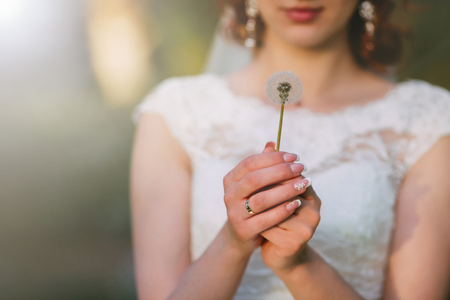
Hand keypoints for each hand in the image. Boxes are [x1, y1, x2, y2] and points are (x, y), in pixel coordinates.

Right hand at [223, 142, 307, 255]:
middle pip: (255, 179)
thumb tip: (273, 143)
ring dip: (285, 190)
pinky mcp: (243, 230)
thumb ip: (263, 165)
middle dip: (280, 171)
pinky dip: (282, 210)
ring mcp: (234, 213)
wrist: (242, 236)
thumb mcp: (256, 185)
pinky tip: (297, 203)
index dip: (272, 158)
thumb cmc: (253, 204)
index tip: (294, 157)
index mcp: (230, 179)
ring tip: (304, 184)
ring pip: (261, 199)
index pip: (250, 163)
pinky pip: (265, 219)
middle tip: (302, 168)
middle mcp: (229, 195)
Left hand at [259, 143, 320, 273]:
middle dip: (268, 184)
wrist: (283, 254)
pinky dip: (260, 220)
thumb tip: (269, 144)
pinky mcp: (293, 244)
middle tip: (247, 181)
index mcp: (312, 196)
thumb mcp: (276, 194)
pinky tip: (250, 217)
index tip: (255, 167)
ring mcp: (306, 229)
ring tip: (247, 198)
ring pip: (279, 209)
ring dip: (262, 202)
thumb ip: (272, 171)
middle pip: (289, 190)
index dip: (274, 169)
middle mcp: (314, 212)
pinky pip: (271, 227)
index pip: (294, 176)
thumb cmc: (278, 218)